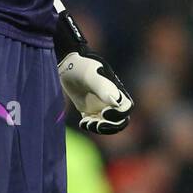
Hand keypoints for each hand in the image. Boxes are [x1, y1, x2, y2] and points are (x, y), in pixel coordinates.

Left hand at [54, 10, 133, 133]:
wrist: (66, 64)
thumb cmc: (81, 67)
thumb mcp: (90, 75)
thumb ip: (103, 87)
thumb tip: (115, 102)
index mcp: (116, 90)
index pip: (126, 108)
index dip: (119, 114)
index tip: (105, 113)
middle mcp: (111, 99)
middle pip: (120, 119)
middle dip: (111, 126)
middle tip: (97, 124)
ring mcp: (100, 105)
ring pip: (108, 123)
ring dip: (100, 128)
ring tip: (87, 123)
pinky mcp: (89, 109)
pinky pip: (95, 122)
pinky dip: (90, 126)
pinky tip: (82, 123)